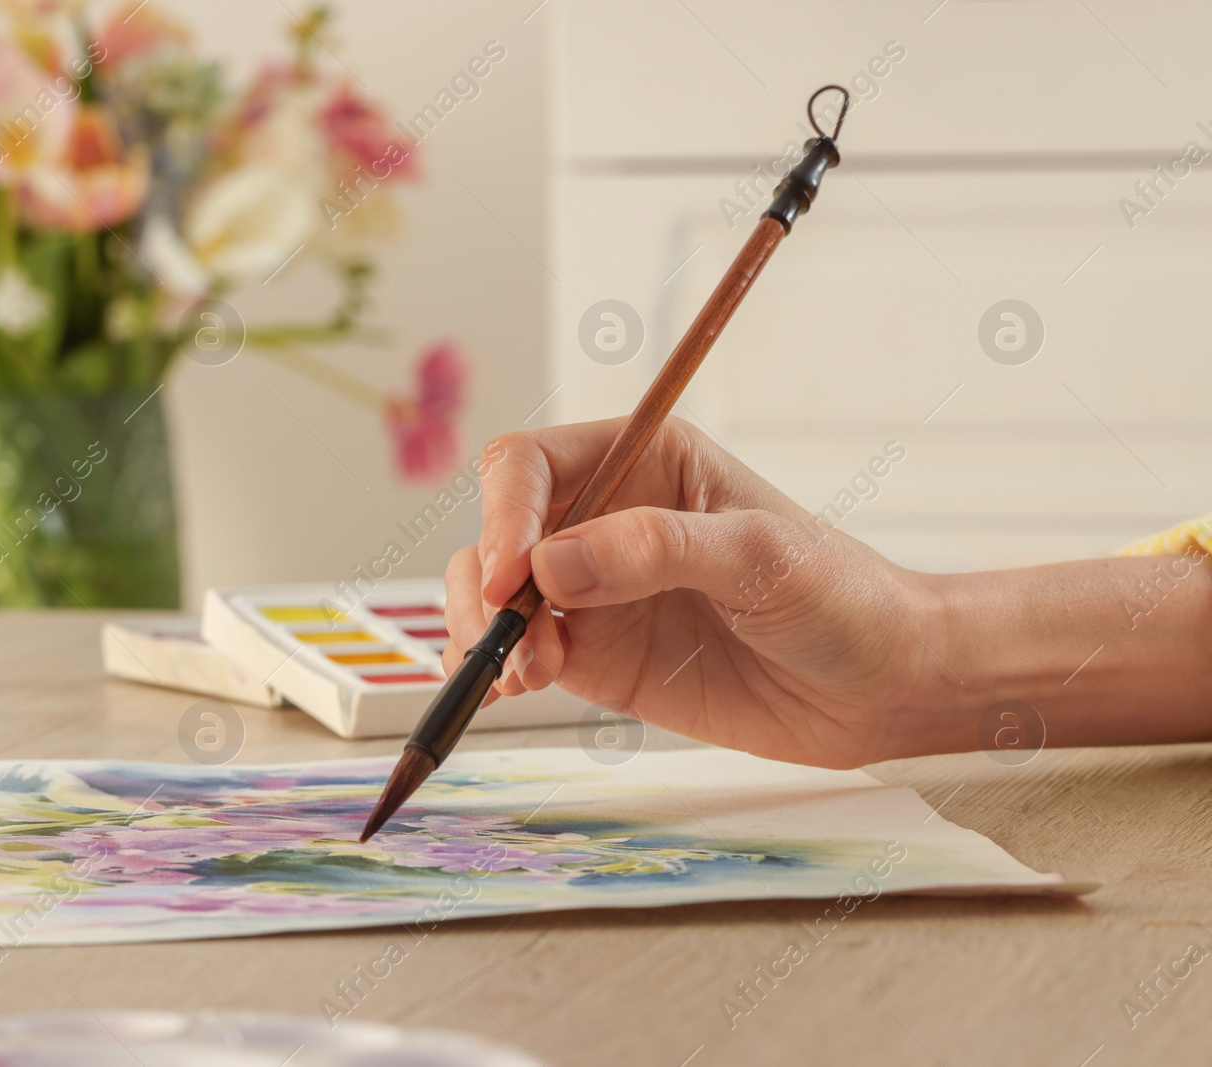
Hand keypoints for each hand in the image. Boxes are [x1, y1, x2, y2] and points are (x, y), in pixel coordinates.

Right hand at [443, 417, 951, 767]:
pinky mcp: (595, 656)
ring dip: (485, 632)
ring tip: (526, 676)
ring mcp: (594, 590)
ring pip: (492, 594)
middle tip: (511, 639)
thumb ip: (657, 550)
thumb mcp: (760, 559)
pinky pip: (517, 652)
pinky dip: (495, 670)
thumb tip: (550, 564)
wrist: (880, 688)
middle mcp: (604, 519)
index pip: (532, 464)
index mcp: (643, 461)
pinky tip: (512, 690)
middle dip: (486, 583)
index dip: (505, 512)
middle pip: (497, 530)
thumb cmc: (841, 598)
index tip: (515, 574)